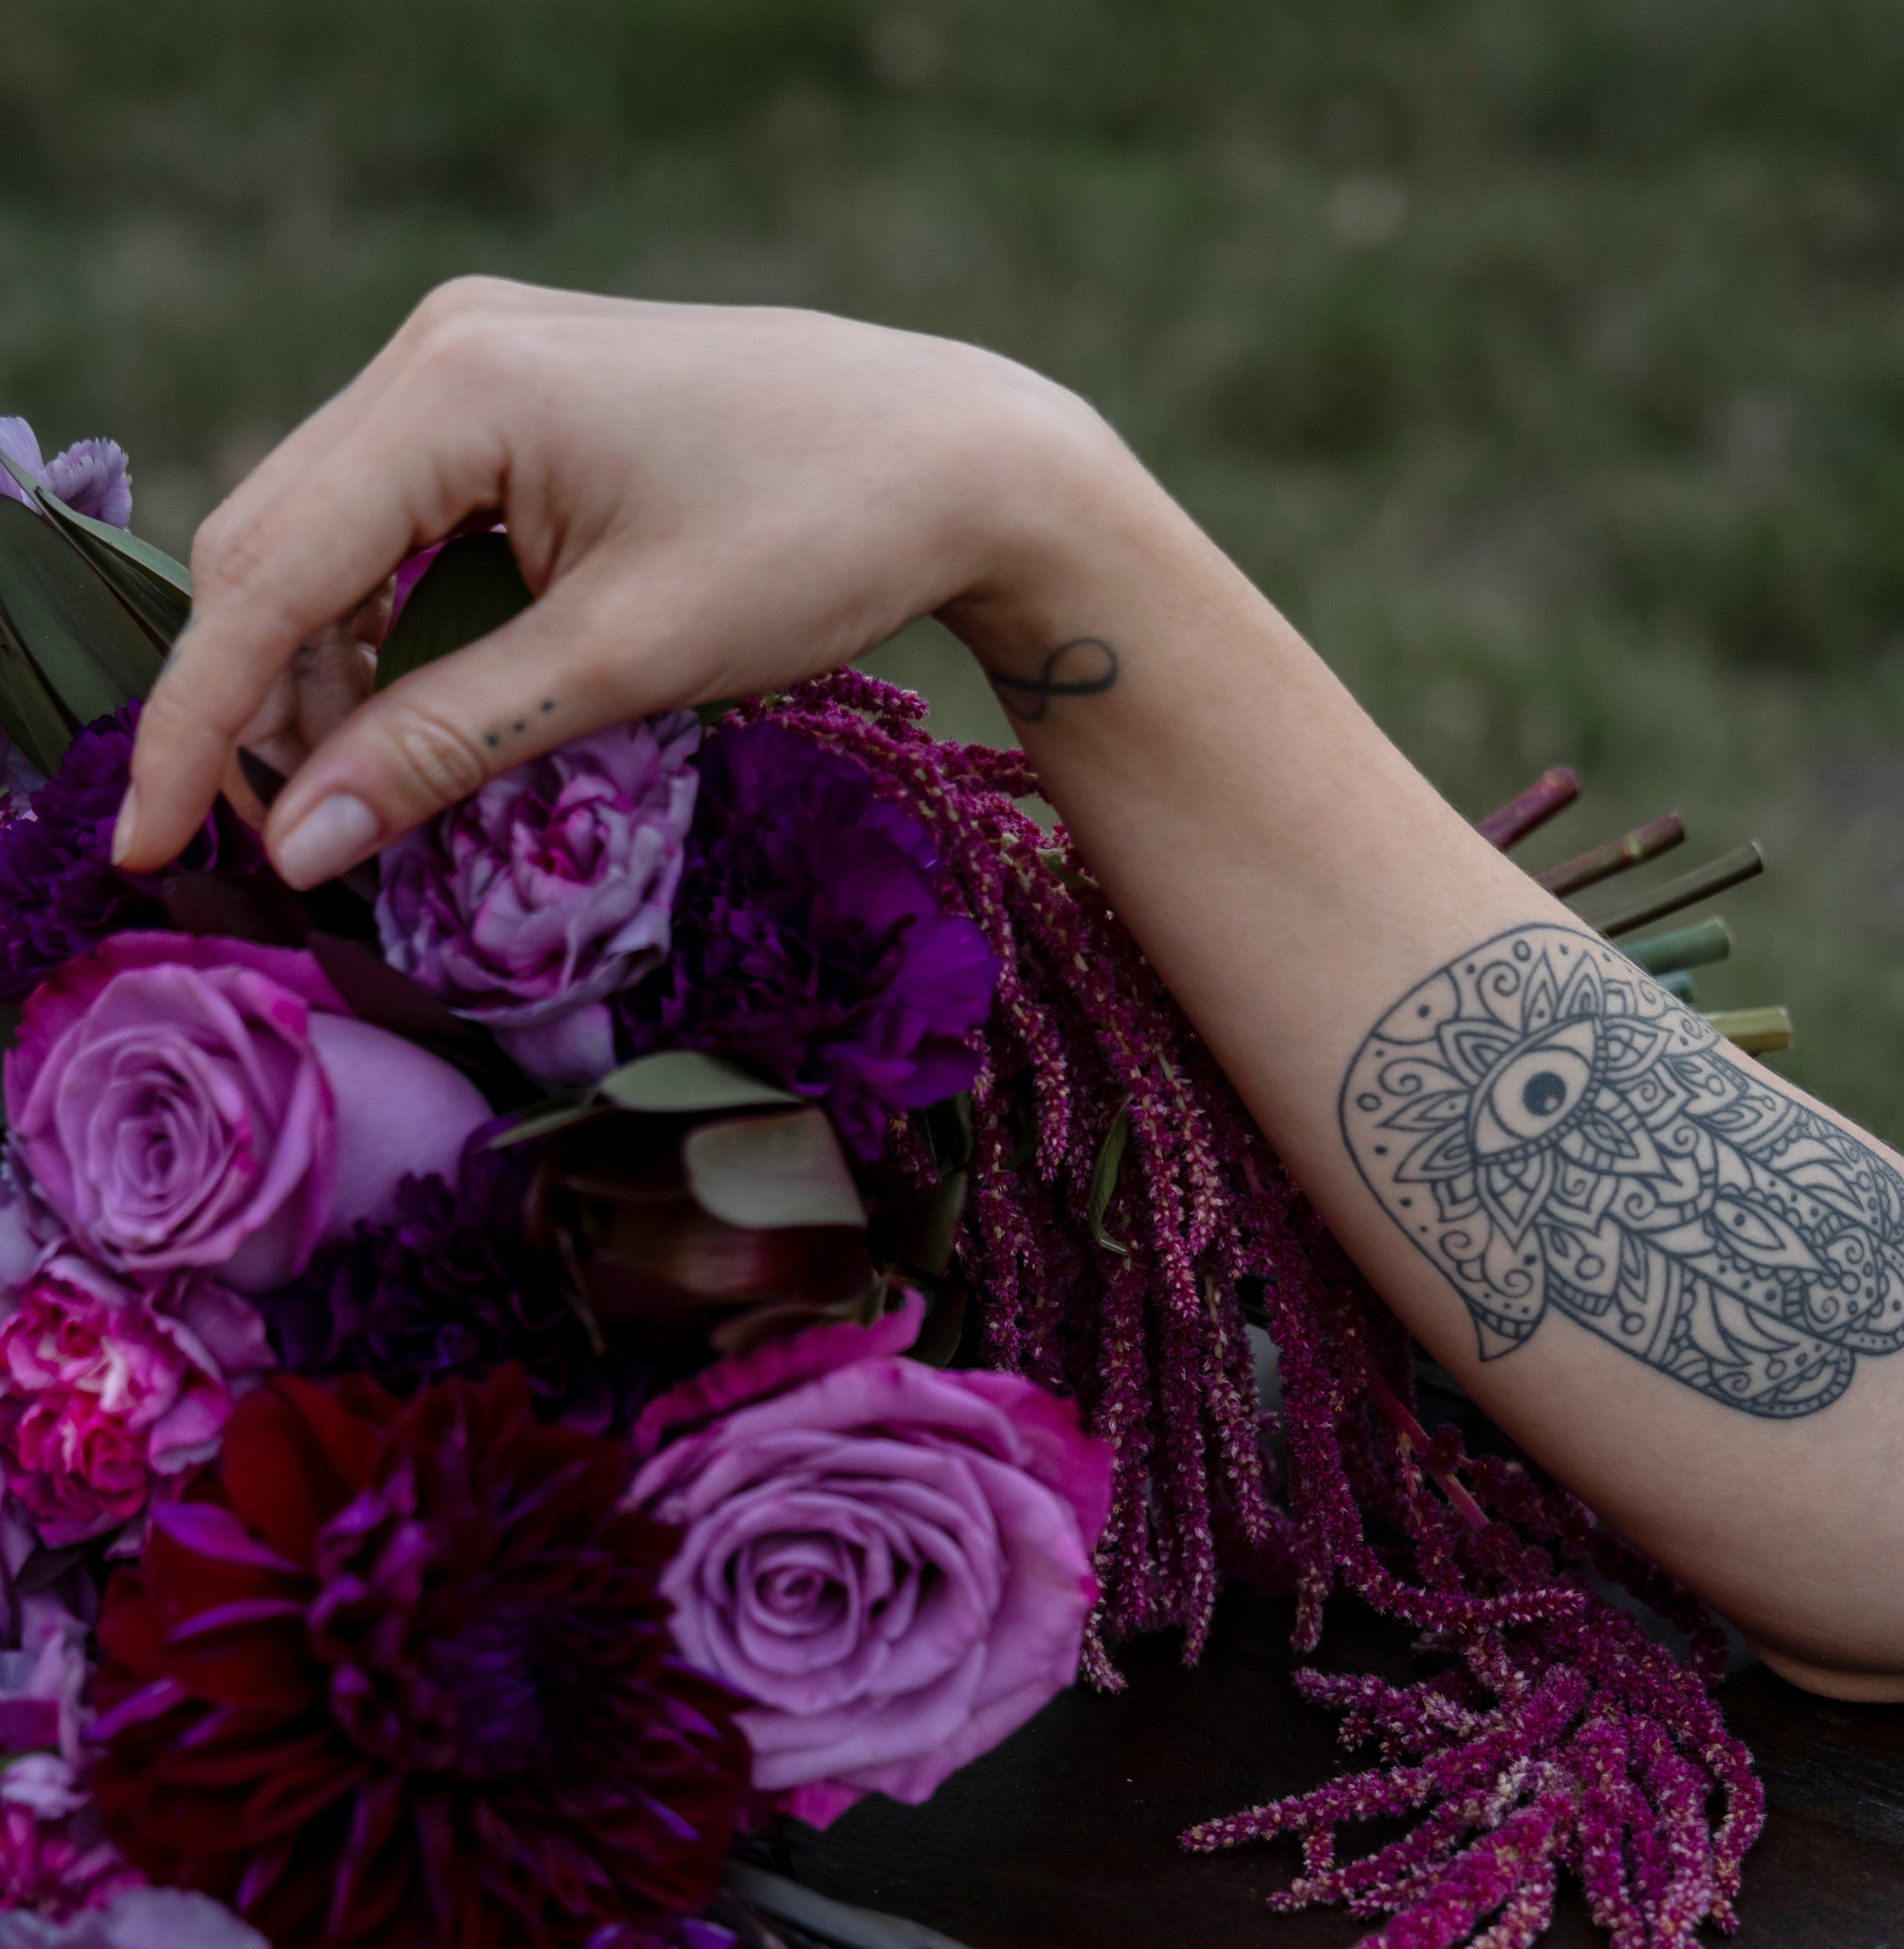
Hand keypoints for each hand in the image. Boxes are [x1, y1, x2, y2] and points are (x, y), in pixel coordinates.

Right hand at [116, 277, 1108, 888]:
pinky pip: (395, 525)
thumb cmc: (817, 542)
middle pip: (269, 548)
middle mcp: (438, 348)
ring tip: (366, 802)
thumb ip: (450, 746)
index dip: (198, 727)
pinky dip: (386, 633)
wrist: (960, 458)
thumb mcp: (624, 665)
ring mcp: (472, 362)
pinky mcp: (512, 400)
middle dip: (255, 707)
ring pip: (323, 541)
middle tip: (283, 851)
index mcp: (453, 386)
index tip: (149, 846)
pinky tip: (419, 720)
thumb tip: (305, 844)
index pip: (264, 575)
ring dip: (320, 677)